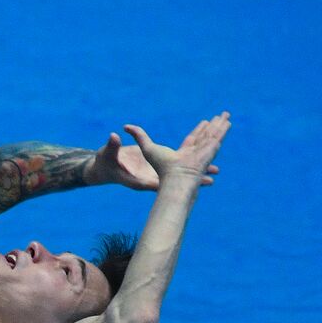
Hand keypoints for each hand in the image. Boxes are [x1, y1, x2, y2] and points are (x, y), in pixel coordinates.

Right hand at [88, 132, 217, 189]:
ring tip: (217, 170)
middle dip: (192, 181)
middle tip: (212, 181)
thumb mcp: (108, 155)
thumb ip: (112, 146)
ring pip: (179, 173)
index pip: (159, 183)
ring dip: (195, 171)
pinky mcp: (157, 167)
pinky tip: (200, 159)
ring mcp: (155, 174)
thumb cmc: (105, 163)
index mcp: (139, 180)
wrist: (105, 168)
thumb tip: (114, 136)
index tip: (187, 186)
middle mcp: (150, 179)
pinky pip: (177, 164)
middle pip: (174, 182)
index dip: (175, 184)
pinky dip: (189, 162)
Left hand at [123, 112, 231, 178]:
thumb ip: (139, 136)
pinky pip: (216, 137)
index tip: (205, 122)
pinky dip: (222, 130)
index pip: (194, 139)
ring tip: (227, 115)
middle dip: (213, 126)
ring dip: (220, 125)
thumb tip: (125, 126)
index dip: (199, 130)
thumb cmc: (158, 168)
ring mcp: (203, 152)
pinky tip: (227, 123)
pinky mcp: (209, 151)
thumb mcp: (146, 148)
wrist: (170, 180)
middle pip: (206, 136)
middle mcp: (195, 153)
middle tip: (221, 116)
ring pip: (213, 135)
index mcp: (183, 154)